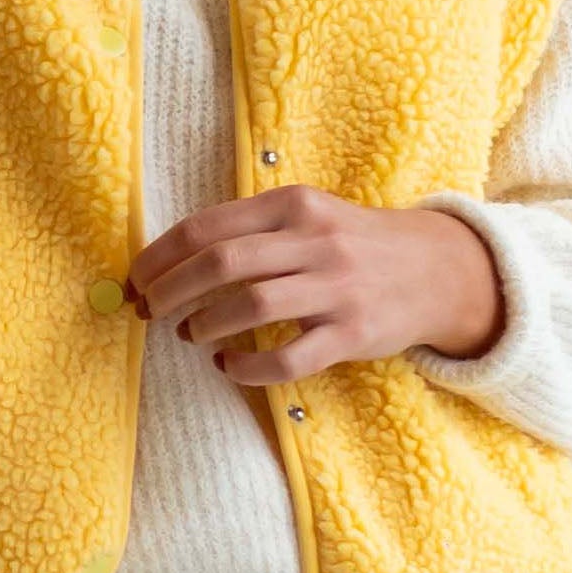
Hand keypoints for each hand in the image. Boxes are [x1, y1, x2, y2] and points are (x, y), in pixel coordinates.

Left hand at [125, 189, 504, 383]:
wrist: (436, 269)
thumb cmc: (352, 245)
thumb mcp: (307, 216)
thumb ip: (250, 230)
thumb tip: (170, 259)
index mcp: (293, 205)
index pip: (206, 226)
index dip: (159, 256)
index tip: (135, 279)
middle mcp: (314, 241)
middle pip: (220, 262)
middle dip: (169, 290)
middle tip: (148, 311)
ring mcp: (336, 288)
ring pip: (250, 305)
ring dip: (204, 324)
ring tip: (189, 334)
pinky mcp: (352, 333)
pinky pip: (287, 358)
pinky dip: (246, 367)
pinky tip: (228, 366)